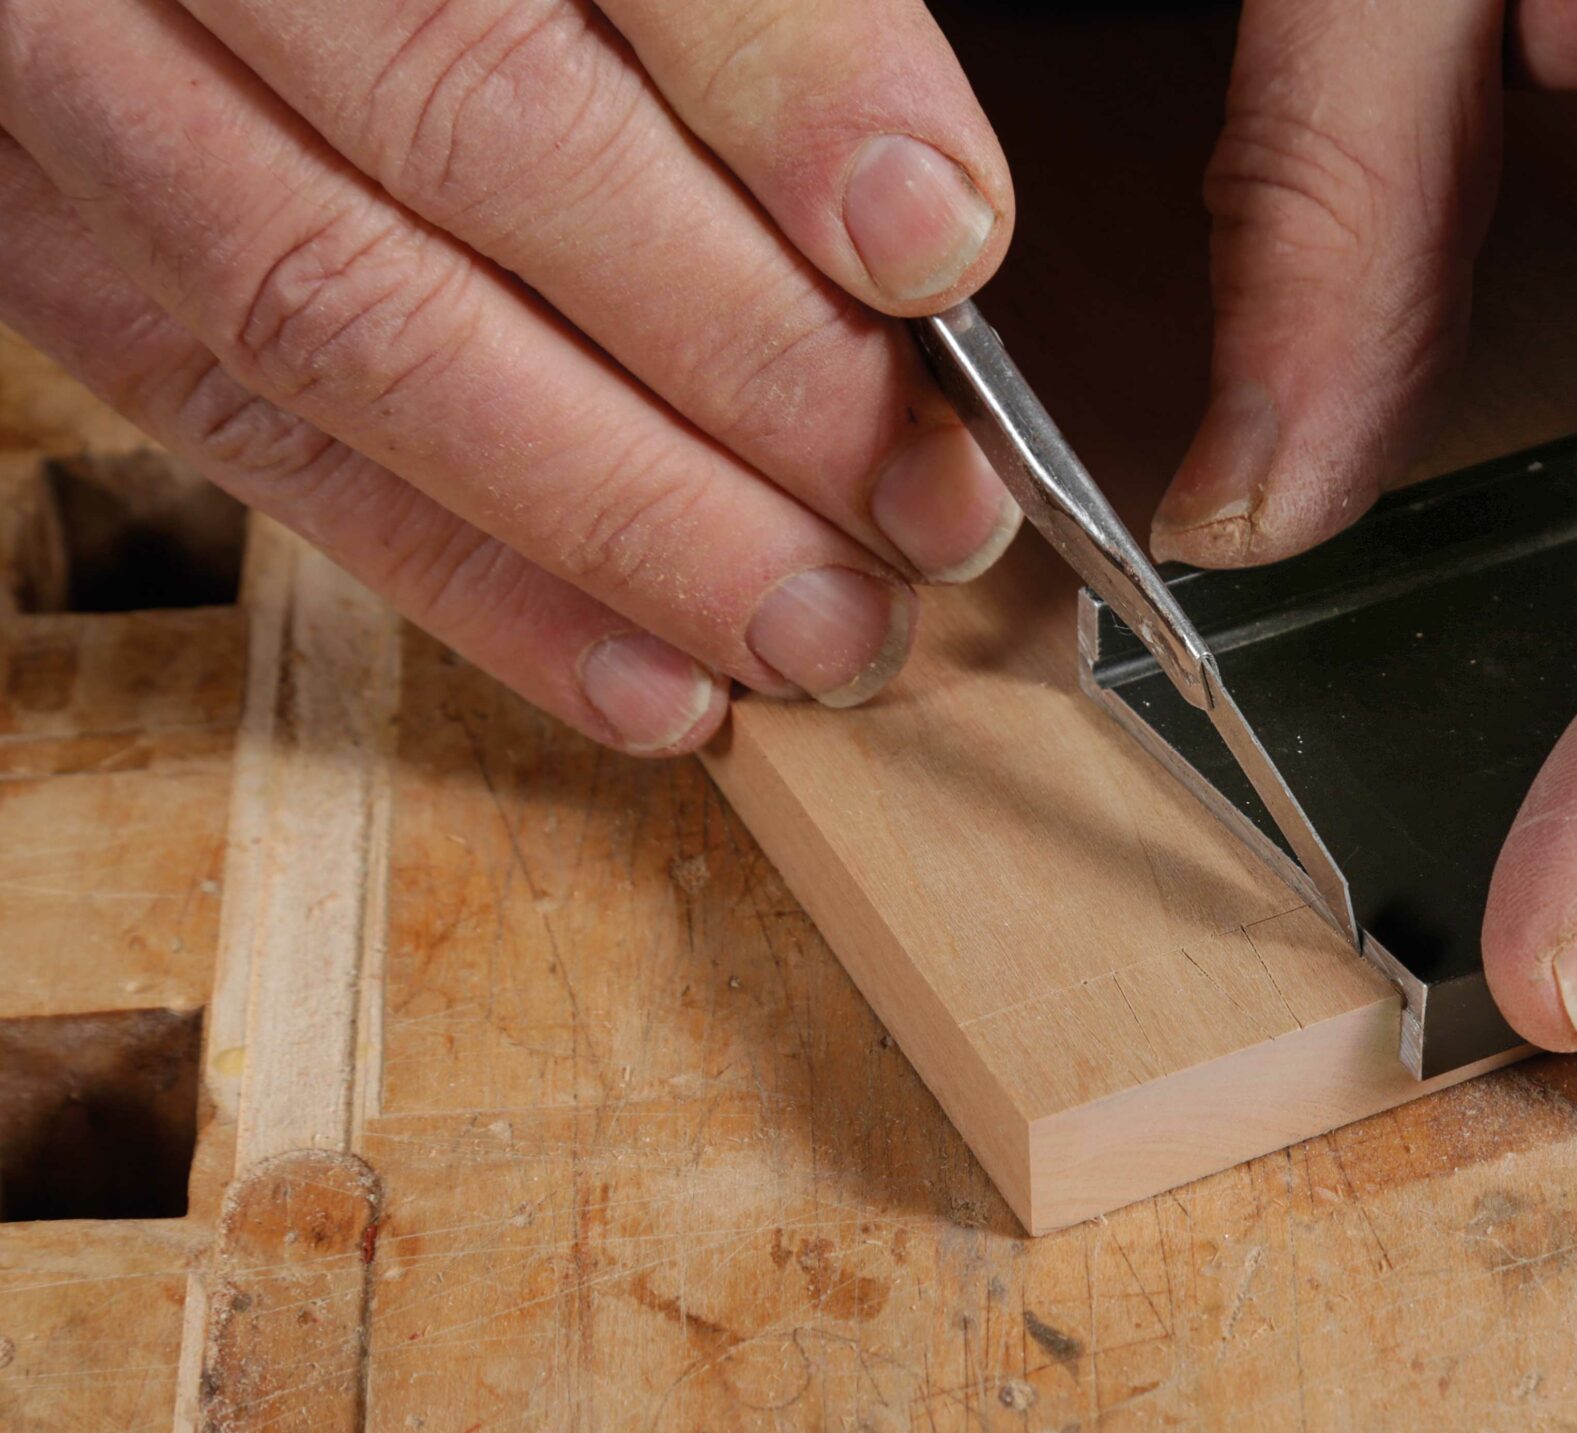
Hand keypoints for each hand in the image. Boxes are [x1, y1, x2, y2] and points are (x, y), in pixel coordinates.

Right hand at [0, 0, 1020, 754]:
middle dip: (743, 356)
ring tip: (814, 624)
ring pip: (345, 312)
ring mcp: (68, 67)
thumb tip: (913, 211)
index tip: (938, 243)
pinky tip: (645, 674)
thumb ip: (742, 16)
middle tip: (927, 502)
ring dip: (621, 514)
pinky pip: (241, 429)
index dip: (787, 92)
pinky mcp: (33, 230)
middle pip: (480, 133)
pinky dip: (464, 576)